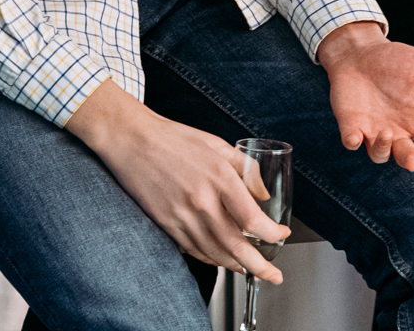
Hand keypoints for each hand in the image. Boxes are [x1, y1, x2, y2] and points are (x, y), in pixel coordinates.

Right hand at [65, 81, 289, 281]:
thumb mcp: (217, 145)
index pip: (253, 219)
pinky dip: (211, 259)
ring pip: (215, 253)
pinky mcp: (167, 224)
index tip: (281, 234)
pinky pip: (194, 250)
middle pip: (237, 246)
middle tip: (274, 275)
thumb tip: (263, 193)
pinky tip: (221, 260)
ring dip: (236, 266)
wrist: (132, 140)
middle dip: (260, 266)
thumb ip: (245, 169)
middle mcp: (201, 201)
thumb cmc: (172, 138)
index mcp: (219, 178)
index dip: (272, 233)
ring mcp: (182, 216)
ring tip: (250, 269)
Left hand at [316, 22, 413, 171]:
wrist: (361, 51)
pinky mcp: (351, 125)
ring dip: (383, 148)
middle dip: (409, 160)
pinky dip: (353, 142)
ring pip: (379, 154)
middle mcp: (398, 130)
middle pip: (405, 156)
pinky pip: (351, 141)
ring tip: (387, 132)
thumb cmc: (397, 60)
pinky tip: (355, 138)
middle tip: (413, 161)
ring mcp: (373, 130)